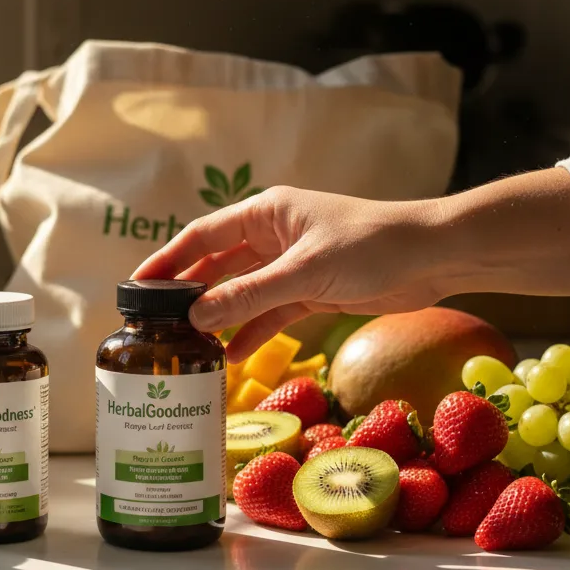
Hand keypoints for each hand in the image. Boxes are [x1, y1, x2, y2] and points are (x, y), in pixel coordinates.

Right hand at [132, 187, 445, 360]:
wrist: (433, 256)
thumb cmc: (370, 245)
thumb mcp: (304, 272)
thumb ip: (249, 296)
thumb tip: (195, 317)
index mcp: (266, 213)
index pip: (202, 235)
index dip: (168, 260)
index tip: (136, 286)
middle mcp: (273, 235)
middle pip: (219, 266)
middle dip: (190, 295)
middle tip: (157, 326)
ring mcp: (292, 264)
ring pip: (244, 293)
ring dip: (222, 318)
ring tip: (191, 349)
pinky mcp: (313, 289)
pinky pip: (272, 312)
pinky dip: (255, 331)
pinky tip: (235, 356)